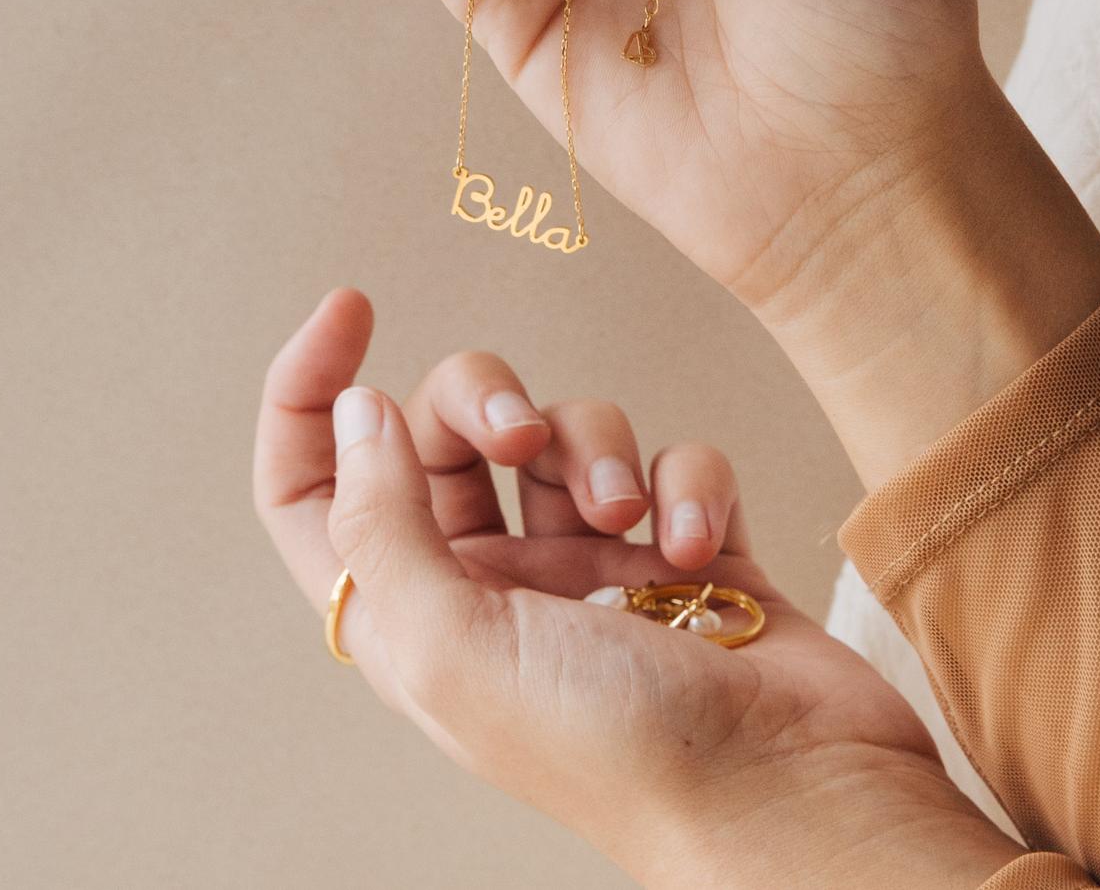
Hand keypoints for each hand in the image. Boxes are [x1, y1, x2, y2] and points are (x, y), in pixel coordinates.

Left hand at [254, 290, 1019, 886]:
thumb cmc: (613, 752)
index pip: (316, 486)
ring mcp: (591, 562)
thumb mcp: (454, 650)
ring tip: (628, 524)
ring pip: (569, 432)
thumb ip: (382, 527)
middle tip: (522, 433)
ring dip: (600, 453)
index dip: (311, 393)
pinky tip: (698, 544)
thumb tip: (352, 413)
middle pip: (450, 429)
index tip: (351, 307)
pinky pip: (670, 459)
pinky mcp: (682, 545)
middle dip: (487, 400)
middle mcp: (492, 582)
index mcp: (414, 613)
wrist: (788, 791)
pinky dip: (686, 483)